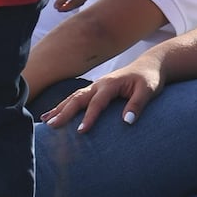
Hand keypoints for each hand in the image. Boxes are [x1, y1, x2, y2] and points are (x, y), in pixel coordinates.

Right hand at [40, 49, 167, 131]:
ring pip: (73, 98)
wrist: (149, 66)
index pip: (97, 102)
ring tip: (46, 122)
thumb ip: (137, 104)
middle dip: (64, 112)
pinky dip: (62, 106)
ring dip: (59, 109)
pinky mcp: (95, 90)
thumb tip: (127, 122)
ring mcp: (95, 86)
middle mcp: (99, 84)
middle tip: (52, 126)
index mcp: (111, 84)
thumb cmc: (149, 79)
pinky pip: (76, 98)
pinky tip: (51, 115)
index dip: (89, 117)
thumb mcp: (148, 91)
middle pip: (78, 98)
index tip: (81, 131)